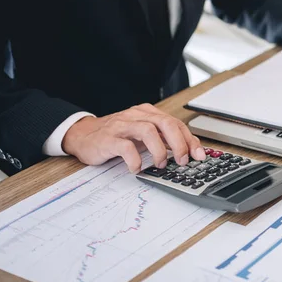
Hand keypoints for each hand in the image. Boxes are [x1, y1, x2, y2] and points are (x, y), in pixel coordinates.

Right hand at [62, 103, 205, 172]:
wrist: (83, 135)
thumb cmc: (117, 136)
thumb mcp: (143, 135)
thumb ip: (163, 139)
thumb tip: (188, 152)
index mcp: (148, 113)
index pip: (175, 123)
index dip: (190, 139)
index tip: (199, 155)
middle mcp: (137, 116)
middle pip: (165, 123)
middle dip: (179, 143)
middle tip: (182, 161)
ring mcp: (122, 126)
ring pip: (148, 131)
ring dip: (159, 151)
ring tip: (161, 165)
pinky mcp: (109, 139)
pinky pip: (126, 147)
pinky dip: (136, 160)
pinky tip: (138, 168)